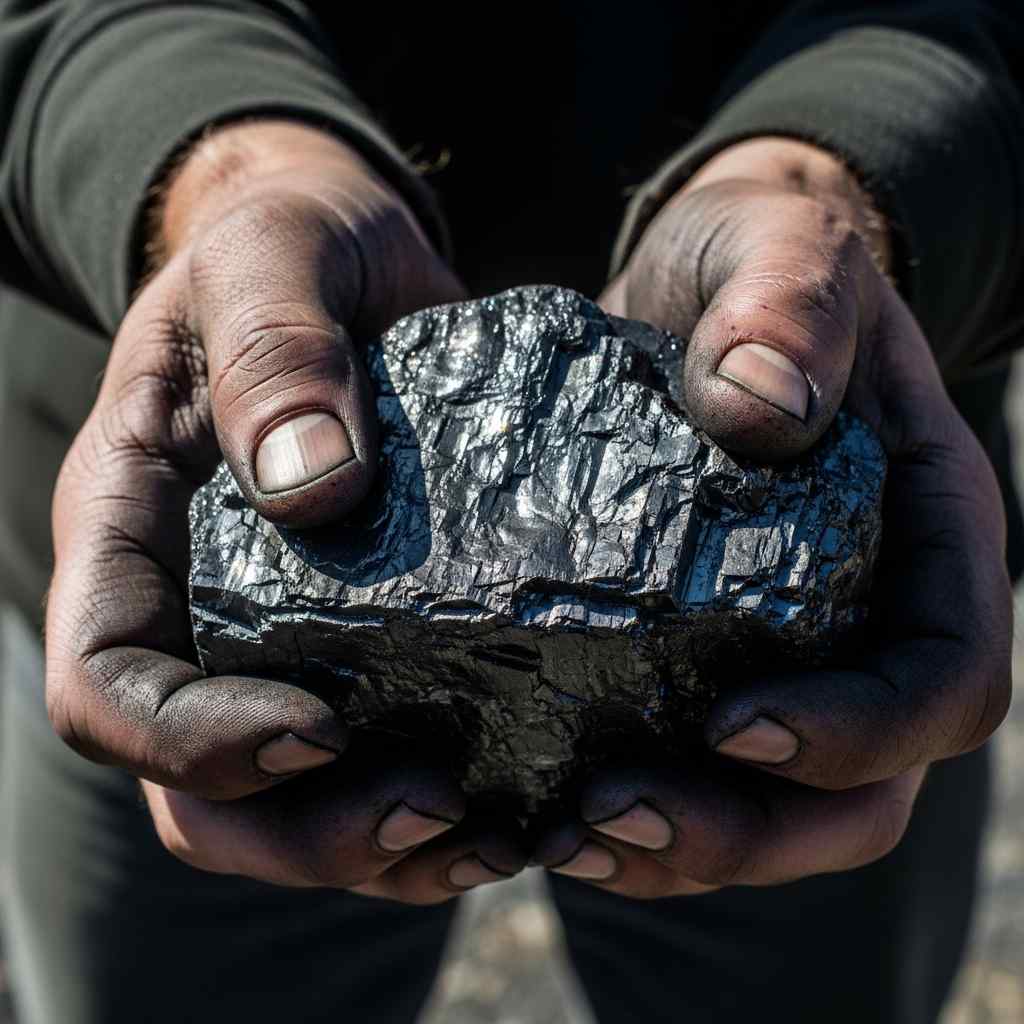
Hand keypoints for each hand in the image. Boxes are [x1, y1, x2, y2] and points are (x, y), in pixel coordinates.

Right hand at [46, 121, 525, 900]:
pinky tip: (532, 795)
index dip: (193, 739)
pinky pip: (387, 757)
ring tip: (501, 832)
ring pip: (296, 805)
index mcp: (135, 529)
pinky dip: (449, 802)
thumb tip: (312, 488)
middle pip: (202, 793)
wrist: (349, 258)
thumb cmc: (291, 246)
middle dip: (307, 833)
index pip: (108, 681)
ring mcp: (287, 636)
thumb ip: (272, 348)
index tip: (318, 727)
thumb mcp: (270, 257)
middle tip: (437, 814)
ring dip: (389, 847)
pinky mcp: (377, 637)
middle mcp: (199, 608)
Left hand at [535, 138, 1011, 895]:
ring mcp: (783, 651)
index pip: (942, 679)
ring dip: (674, 847)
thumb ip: (789, 305)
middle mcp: (865, 620)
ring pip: (768, 809)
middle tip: (615, 816)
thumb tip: (766, 410)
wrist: (700, 281)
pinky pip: (685, 769)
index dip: (859, 733)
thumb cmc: (758, 264)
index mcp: (926, 542)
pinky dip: (624, 811)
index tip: (736, 726)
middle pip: (856, 791)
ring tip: (562, 837)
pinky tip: (537, 807)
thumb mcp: (780, 252)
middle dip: (749, 831)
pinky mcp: (696, 655)